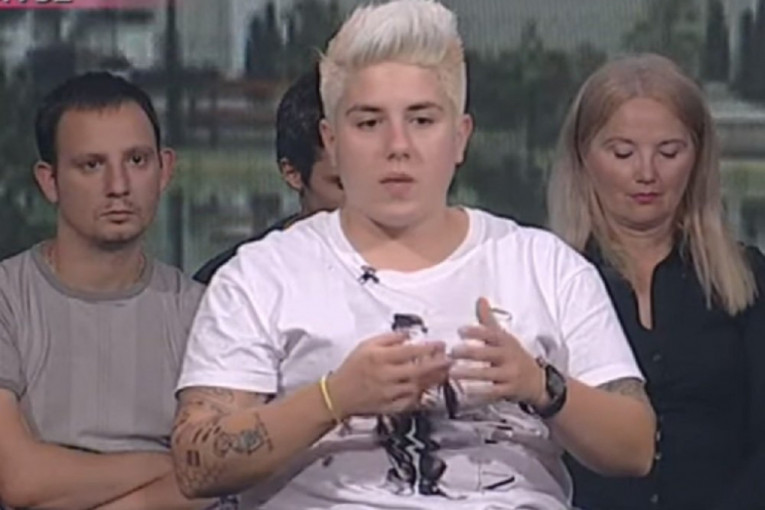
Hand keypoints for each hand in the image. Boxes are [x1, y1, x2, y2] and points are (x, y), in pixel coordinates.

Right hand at [329, 332, 450, 417]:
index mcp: (380, 358)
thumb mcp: (367, 345)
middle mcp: (386, 376)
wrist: (339, 395)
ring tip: (444, 372)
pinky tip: (428, 388)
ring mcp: (388, 393)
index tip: (440, 345)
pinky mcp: (389, 407)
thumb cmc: (352, 369)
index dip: (428, 348)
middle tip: (450, 360)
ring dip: (433, 379)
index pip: (410, 352)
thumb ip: (389, 338)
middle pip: (418, 370)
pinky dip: (421, 395)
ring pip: (417, 387)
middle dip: (438, 365)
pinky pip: (410, 402)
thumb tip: (408, 334)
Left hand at [450, 297, 546, 405]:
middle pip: (487, 353)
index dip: (476, 332)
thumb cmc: (515, 356)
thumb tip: (480, 299)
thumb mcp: (504, 337)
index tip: (460, 331)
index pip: (491, 334)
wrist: (537, 381)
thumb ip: (488, 320)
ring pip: (487, 374)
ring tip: (452, 373)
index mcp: (506, 342)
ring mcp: (509, 374)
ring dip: (469, 374)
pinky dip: (478, 392)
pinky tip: (465, 391)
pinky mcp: (509, 391)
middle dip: (469, 353)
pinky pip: (492, 392)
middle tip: (452, 352)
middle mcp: (508, 357)